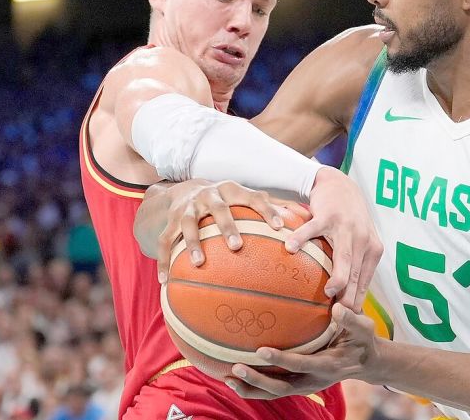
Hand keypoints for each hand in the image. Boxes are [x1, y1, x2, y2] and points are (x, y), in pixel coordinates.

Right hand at [154, 180, 287, 283]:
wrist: (187, 189)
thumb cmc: (228, 199)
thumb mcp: (247, 196)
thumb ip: (273, 205)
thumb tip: (305, 214)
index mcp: (232, 190)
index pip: (254, 197)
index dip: (267, 210)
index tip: (280, 227)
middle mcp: (209, 196)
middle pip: (218, 209)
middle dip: (227, 226)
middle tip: (237, 246)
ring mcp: (188, 208)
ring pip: (188, 224)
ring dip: (192, 243)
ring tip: (199, 263)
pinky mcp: (170, 221)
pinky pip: (164, 241)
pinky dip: (164, 261)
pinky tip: (165, 281)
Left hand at [223, 303, 379, 398]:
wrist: (366, 362)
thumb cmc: (363, 340)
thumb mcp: (364, 328)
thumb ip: (351, 319)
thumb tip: (336, 307)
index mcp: (329, 366)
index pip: (301, 365)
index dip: (281, 360)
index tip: (260, 350)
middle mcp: (314, 381)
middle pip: (281, 387)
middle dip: (258, 380)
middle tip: (236, 368)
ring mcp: (305, 386)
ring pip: (274, 393)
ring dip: (251, 388)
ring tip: (228, 378)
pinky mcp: (299, 385)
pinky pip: (274, 390)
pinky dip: (254, 387)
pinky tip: (235, 377)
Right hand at [284, 167, 382, 311]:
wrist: (340, 184)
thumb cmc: (348, 220)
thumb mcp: (361, 242)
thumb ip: (357, 265)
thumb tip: (348, 301)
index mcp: (372, 249)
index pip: (365, 280)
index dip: (358, 300)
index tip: (348, 319)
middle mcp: (362, 239)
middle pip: (356, 273)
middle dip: (349, 296)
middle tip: (339, 315)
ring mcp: (345, 226)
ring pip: (343, 256)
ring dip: (337, 276)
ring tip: (326, 292)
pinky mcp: (327, 215)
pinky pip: (313, 230)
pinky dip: (301, 239)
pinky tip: (290, 249)